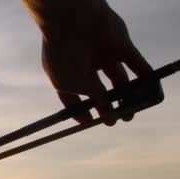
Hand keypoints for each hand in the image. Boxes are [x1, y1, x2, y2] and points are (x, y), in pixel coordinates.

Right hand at [39, 2, 151, 124]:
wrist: (73, 20)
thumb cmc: (64, 53)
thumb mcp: (73, 83)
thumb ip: (92, 96)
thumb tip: (106, 108)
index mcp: (65, 75)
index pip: (72, 97)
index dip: (80, 110)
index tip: (88, 122)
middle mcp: (84, 66)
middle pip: (98, 90)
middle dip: (106, 106)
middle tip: (114, 120)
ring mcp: (103, 55)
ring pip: (118, 79)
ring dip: (126, 96)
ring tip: (130, 113)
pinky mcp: (121, 45)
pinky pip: (136, 63)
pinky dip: (144, 76)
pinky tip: (149, 90)